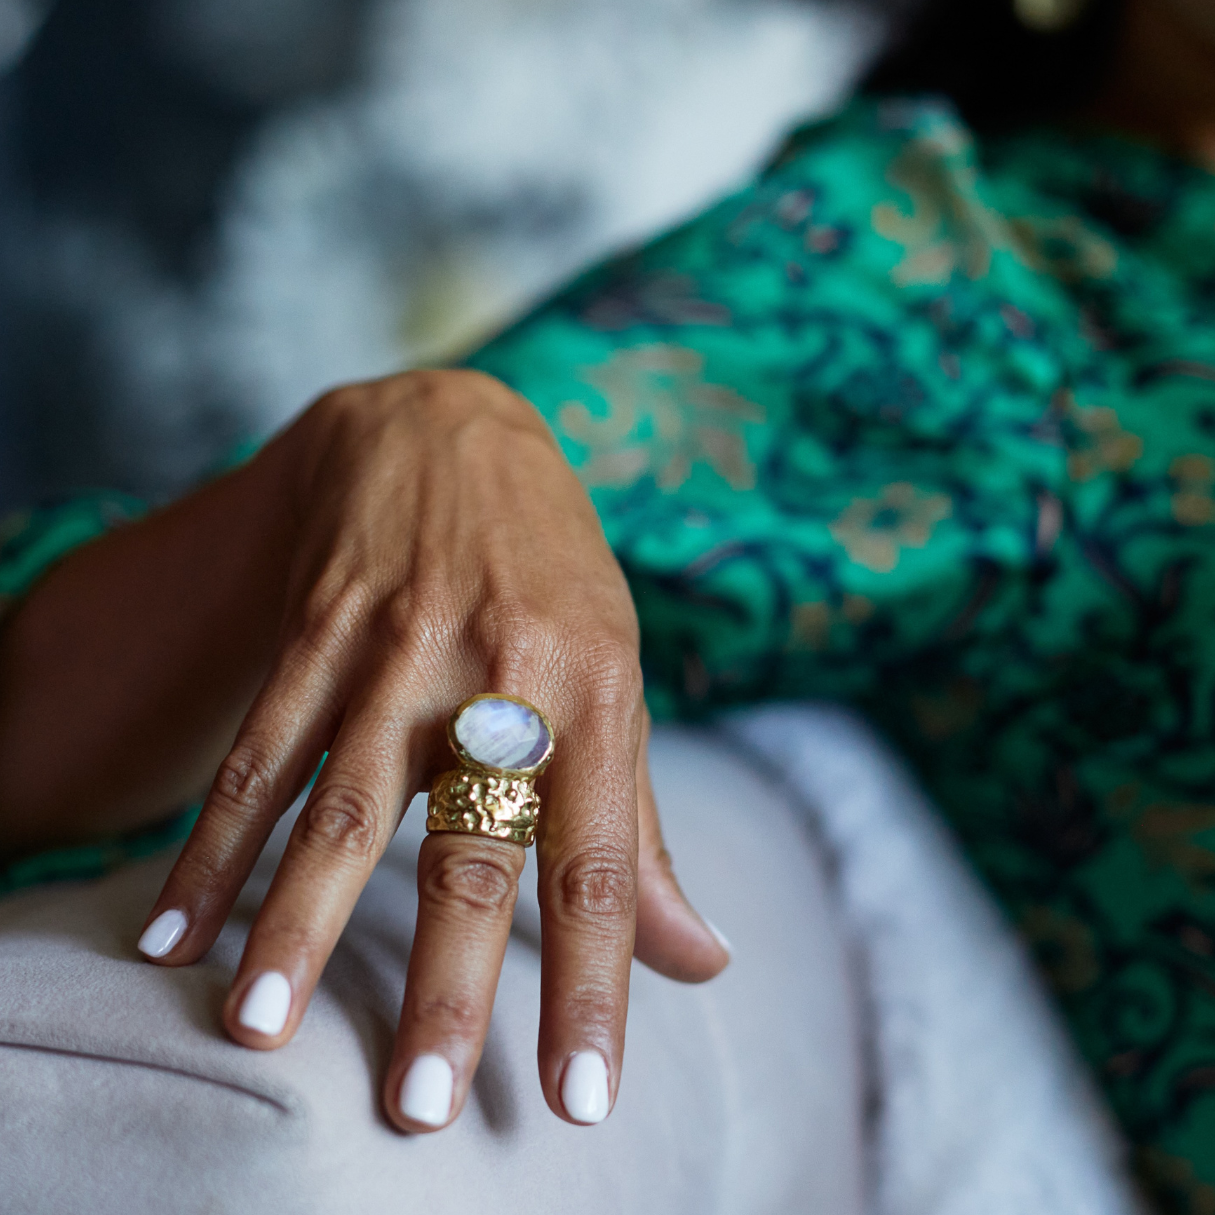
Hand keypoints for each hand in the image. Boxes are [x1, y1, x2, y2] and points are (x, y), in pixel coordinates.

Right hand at [136, 369, 728, 1128]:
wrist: (454, 431)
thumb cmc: (555, 581)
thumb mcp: (621, 684)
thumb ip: (643, 831)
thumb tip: (700, 961)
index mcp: (598, 693)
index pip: (600, 864)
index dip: (596, 984)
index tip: (582, 1099)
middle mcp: (502, 672)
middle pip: (474, 843)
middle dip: (449, 981)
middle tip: (420, 1103)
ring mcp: (403, 646)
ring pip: (346, 799)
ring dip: (296, 917)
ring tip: (257, 1023)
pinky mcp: (323, 627)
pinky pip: (264, 747)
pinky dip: (218, 843)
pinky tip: (176, 929)